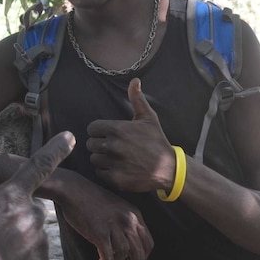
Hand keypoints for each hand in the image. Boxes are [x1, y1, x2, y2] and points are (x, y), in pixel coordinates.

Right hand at [58, 178, 153, 259]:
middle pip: (138, 252)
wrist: (73, 190)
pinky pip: (107, 256)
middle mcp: (127, 221)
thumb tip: (128, 244)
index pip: (148, 243)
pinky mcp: (100, 233)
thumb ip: (125, 221)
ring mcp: (114, 227)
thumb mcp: (117, 206)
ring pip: (123, 256)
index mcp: (134, 214)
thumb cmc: (92, 198)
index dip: (142, 256)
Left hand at [86, 78, 175, 192]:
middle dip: (98, 144)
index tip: (105, 133)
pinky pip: (99, 172)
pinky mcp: (116, 178)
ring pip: (94, 158)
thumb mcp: (148, 118)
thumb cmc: (156, 140)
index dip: (98, 130)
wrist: (169, 168)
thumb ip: (137, 99)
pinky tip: (116, 167)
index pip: (92, 128)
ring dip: (101, 158)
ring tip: (114, 157)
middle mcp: (114, 145)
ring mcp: (114, 163)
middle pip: (90, 144)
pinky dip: (105, 171)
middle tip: (111, 146)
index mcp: (118, 129)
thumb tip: (135, 80)